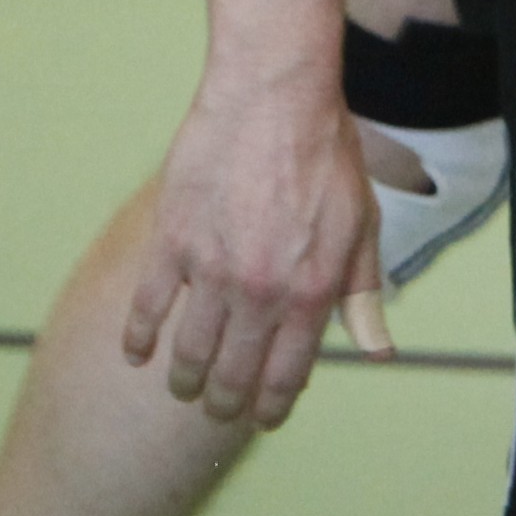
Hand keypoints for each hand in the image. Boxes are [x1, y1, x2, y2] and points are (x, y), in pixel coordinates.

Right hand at [122, 78, 389, 427]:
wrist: (275, 96)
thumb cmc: (326, 154)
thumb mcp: (361, 224)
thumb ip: (363, 293)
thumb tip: (377, 352)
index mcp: (312, 289)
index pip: (287, 375)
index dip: (273, 406)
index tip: (264, 418)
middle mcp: (261, 291)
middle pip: (234, 376)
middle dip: (227, 403)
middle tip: (220, 409)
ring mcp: (211, 271)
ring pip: (189, 353)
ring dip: (186, 380)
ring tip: (186, 386)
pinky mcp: (171, 244)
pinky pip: (146, 311)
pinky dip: (138, 340)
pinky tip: (137, 354)